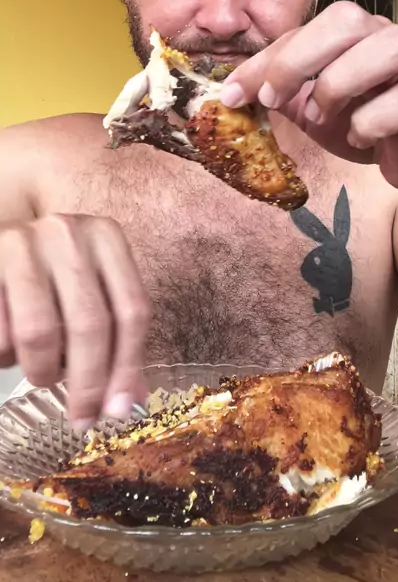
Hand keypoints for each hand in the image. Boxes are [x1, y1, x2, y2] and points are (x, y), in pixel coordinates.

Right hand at [0, 214, 149, 428]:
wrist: (5, 233)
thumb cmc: (56, 270)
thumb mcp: (93, 286)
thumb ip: (116, 334)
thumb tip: (129, 402)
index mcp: (107, 238)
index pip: (131, 309)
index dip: (128, 367)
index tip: (118, 410)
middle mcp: (68, 233)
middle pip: (90, 323)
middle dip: (87, 381)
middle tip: (81, 417)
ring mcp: (24, 243)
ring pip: (39, 331)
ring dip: (42, 369)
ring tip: (42, 374)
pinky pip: (0, 332)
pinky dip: (6, 356)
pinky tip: (11, 354)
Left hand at [220, 1, 397, 202]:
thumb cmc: (365, 121)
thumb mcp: (312, 107)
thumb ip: (279, 94)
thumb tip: (230, 93)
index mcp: (350, 32)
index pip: (300, 31)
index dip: (261, 61)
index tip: (231, 94)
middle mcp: (382, 35)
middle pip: (343, 19)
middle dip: (296, 61)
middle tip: (273, 99)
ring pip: (379, 51)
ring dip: (337, 88)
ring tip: (324, 117)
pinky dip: (368, 126)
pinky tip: (362, 138)